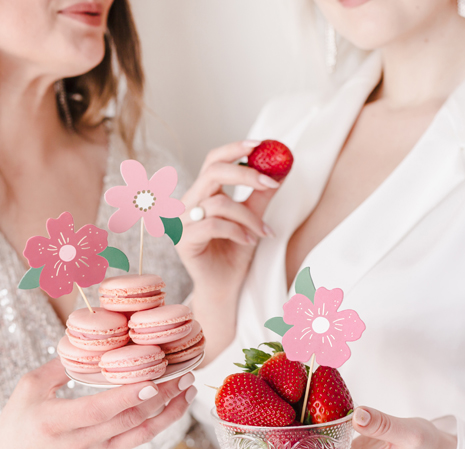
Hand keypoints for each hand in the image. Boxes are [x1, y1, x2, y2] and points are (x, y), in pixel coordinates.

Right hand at [0, 359, 196, 448]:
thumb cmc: (14, 425)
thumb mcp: (28, 388)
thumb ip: (61, 365)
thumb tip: (92, 341)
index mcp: (56, 421)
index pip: (101, 409)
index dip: (130, 396)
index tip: (155, 379)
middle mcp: (78, 443)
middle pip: (129, 420)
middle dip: (162, 398)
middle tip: (184, 374)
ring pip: (139, 435)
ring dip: (167, 413)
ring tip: (187, 392)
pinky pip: (131, 441)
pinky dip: (152, 423)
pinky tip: (166, 405)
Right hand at [177, 140, 280, 361]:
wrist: (225, 287)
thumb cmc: (236, 253)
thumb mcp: (253, 219)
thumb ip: (262, 194)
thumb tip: (283, 166)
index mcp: (201, 193)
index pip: (213, 160)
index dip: (234, 148)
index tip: (262, 145)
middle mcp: (187, 203)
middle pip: (212, 172)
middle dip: (246, 174)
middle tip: (272, 182)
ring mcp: (181, 222)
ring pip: (218, 202)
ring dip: (248, 216)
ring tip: (263, 232)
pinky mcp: (183, 241)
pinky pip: (214, 225)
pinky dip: (237, 231)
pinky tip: (250, 242)